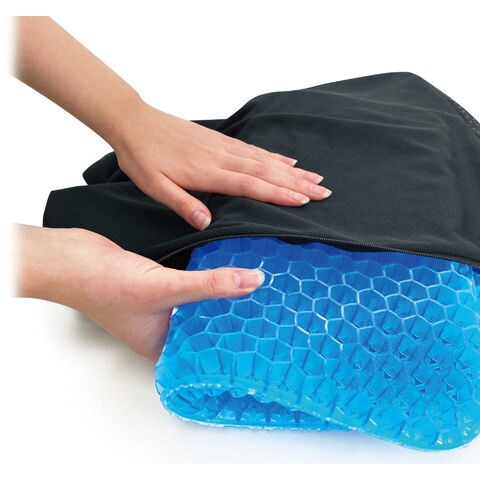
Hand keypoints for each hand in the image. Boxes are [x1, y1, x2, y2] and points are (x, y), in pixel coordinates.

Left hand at [14, 17, 331, 231]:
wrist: (133, 122)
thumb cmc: (142, 157)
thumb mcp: (154, 187)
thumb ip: (183, 204)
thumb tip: (207, 223)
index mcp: (208, 172)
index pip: (251, 185)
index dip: (279, 193)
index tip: (304, 200)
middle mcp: (222, 157)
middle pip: (267, 171)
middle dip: (297, 183)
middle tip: (324, 192)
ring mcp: (223, 147)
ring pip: (265, 159)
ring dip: (292, 170)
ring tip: (316, 177)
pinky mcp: (220, 140)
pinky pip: (253, 148)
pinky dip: (274, 155)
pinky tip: (287, 160)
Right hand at [15, 225, 264, 359]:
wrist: (68, 256)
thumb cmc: (102, 284)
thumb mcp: (165, 288)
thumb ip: (210, 284)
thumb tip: (253, 281)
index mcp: (159, 345)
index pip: (203, 352)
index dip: (231, 344)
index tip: (259, 334)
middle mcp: (159, 329)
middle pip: (202, 326)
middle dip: (229, 316)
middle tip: (264, 308)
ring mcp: (156, 306)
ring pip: (196, 303)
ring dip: (217, 294)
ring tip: (252, 288)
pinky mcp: (154, 283)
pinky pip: (186, 284)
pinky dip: (203, 278)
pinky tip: (224, 269)